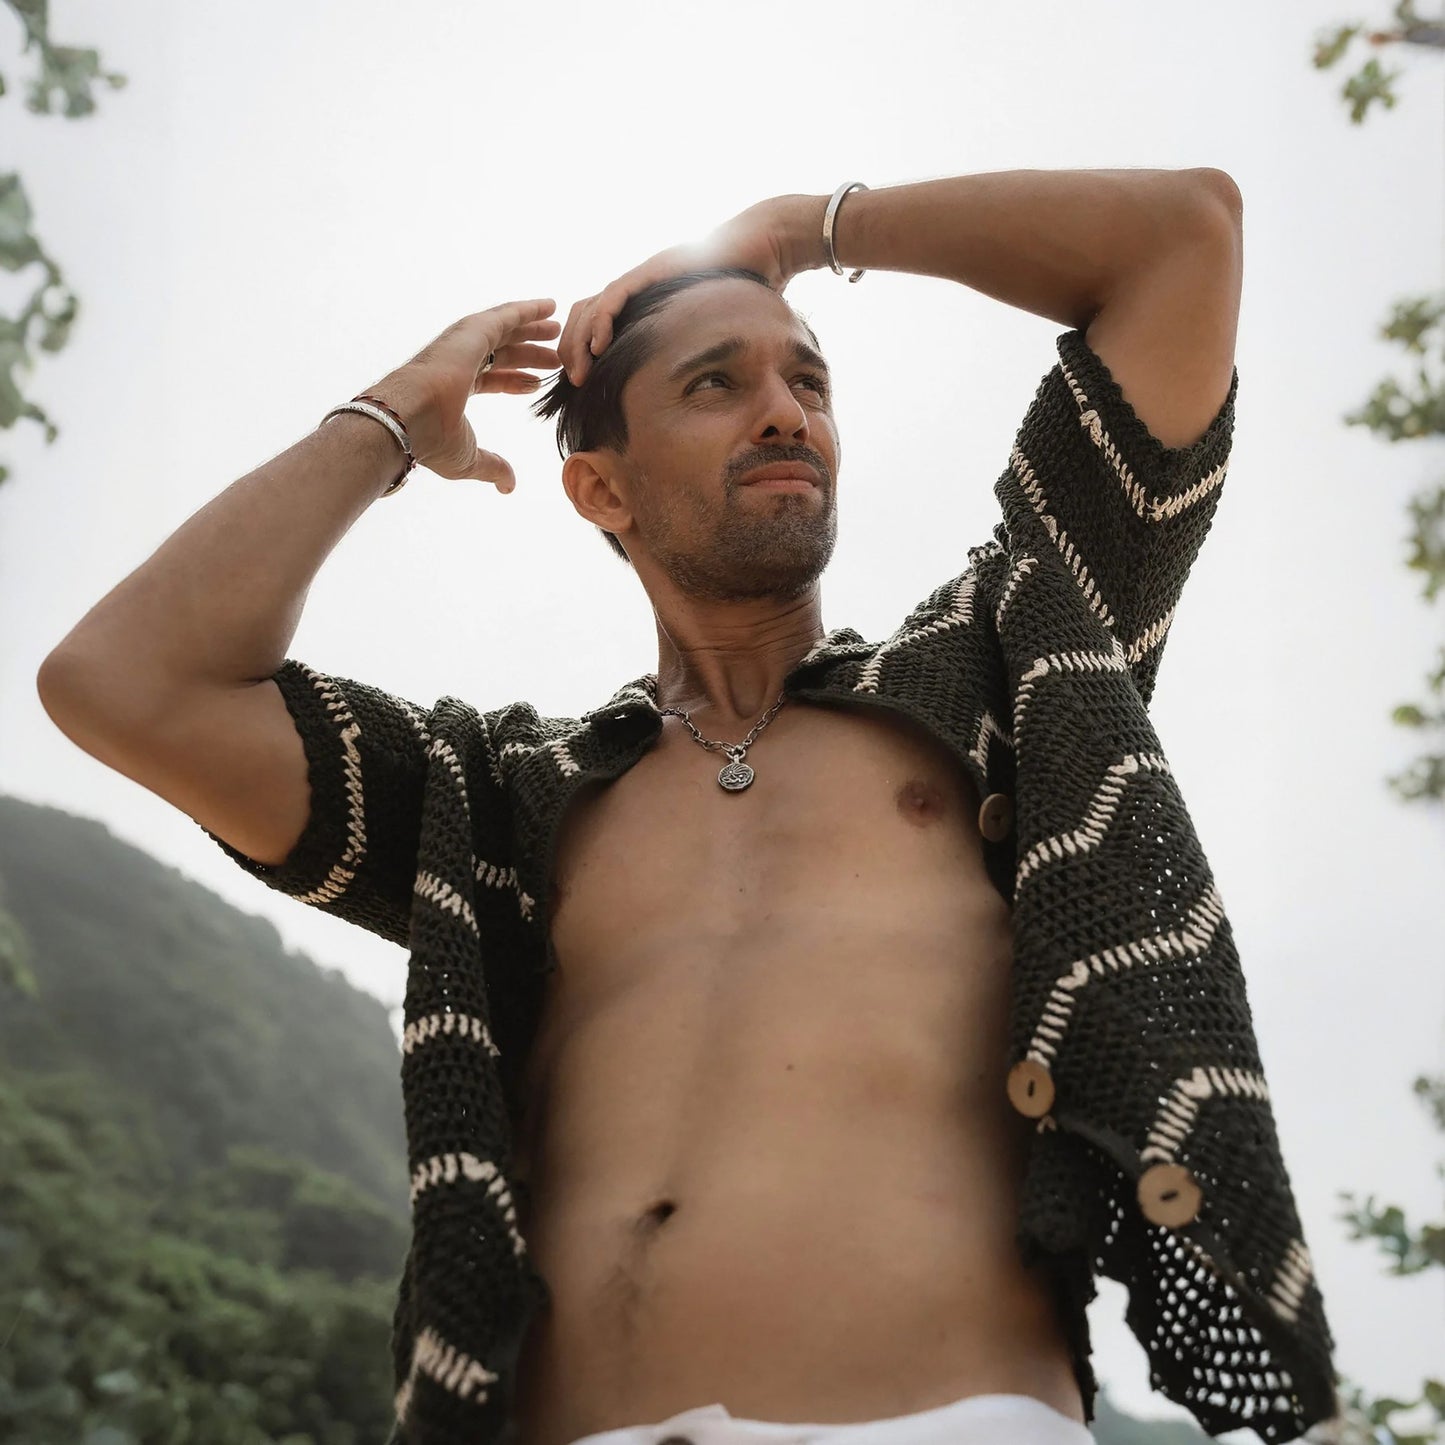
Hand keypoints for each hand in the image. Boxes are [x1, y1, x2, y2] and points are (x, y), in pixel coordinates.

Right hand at [370, 298, 561, 492]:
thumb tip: (508, 486)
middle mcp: (457, 362)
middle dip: (528, 354)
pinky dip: (528, 309)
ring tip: (556, 328)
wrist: (409, 417)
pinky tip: (549, 306)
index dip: (515, 382)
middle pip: (501, 354)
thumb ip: (492, 466)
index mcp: (454, 388)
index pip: (491, 380)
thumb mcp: (469, 459)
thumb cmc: (431, 439)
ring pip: (505, 332)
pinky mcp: (472, 331)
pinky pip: (507, 316)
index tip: (536, 384)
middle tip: (554, 355)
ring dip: (531, 329)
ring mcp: (463, 344)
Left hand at [559, 195, 823, 385]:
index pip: (598, 324)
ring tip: (579, 374)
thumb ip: (693, 347)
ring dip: (579, 343)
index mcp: (644, 302)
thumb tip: (695, 387)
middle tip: (572, 383)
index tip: (582, 384)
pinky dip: (602, 322)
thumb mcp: (711, 328)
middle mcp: (637, 287)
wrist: (765, 247)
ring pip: (592, 308)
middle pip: (585, 316)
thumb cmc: (746, 288)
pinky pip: (616, 297)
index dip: (582, 352)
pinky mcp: (654, 270)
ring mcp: (642, 276)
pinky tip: (597, 348)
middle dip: (572, 351)